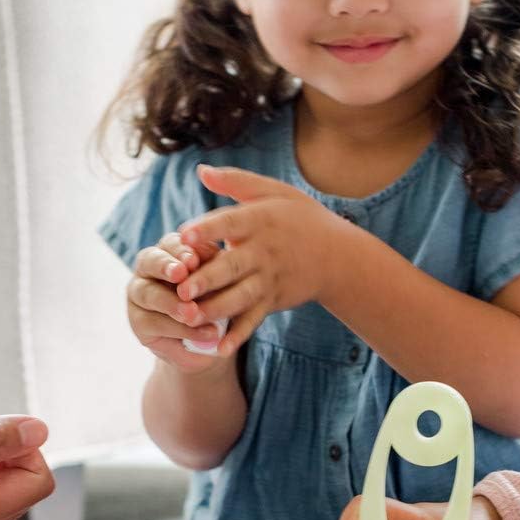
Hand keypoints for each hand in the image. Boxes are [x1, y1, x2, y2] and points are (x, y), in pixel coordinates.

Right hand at [126, 231, 223, 369]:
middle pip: (149, 261)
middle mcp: (147, 269)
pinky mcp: (139, 324)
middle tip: (181, 274)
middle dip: (165, 266)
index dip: (181, 250)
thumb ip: (215, 273)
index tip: (194, 260)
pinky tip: (203, 335)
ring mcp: (139, 296)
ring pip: (150, 295)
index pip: (171, 243)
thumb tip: (220, 263)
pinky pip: (155, 325)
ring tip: (193, 314)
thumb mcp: (220, 285)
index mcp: (169, 250)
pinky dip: (181, 331)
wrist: (208, 338)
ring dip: (172, 304)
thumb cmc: (216, 299)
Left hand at [175, 164, 341, 354]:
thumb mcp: (273, 192)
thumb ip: (236, 181)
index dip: (208, 229)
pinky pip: (254, 320)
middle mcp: (264, 251)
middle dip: (207, 279)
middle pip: (232, 266)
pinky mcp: (273, 300)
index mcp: (261, 220)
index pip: (231, 222)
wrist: (338, 255)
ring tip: (189, 319)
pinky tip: (219, 349)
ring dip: (215, 309)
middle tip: (182, 289)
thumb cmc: (299, 217)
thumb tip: (200, 170)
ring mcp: (270, 279)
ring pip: (240, 297)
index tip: (183, 235)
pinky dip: (238, 335)